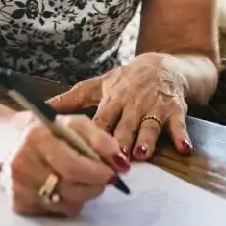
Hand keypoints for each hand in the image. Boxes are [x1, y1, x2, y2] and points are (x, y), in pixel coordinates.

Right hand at [0, 109, 128, 217]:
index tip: (116, 171)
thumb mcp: (70, 121)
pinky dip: (66, 200)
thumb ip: (98, 137)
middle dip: (96, 184)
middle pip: (72, 188)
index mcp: (37, 138)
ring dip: (83, 193)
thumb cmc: (41, 129)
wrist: (1, 141)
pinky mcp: (18, 204)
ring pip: (67, 203)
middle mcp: (24, 164)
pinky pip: (56, 211)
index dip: (99, 171)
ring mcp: (19, 187)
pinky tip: (60, 184)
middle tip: (105, 177)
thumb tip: (121, 162)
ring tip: (80, 177)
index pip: (74, 165)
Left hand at [49, 53, 191, 160]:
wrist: (163, 64)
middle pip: (124, 126)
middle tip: (113, 162)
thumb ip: (72, 99)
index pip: (100, 120)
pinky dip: (181, 136)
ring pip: (149, 126)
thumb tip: (42, 108)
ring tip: (142, 153)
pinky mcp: (174, 110)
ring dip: (146, 139)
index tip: (84, 152)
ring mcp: (154, 107)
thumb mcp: (99, 85)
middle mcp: (132, 104)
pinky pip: (178, 125)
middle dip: (119, 143)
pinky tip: (184, 148)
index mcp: (112, 99)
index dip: (93, 136)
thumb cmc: (126, 81)